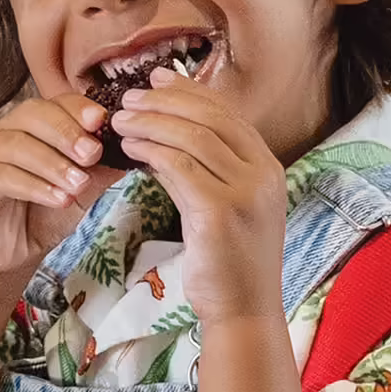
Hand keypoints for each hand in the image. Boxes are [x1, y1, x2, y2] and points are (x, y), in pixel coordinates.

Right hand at [0, 93, 116, 288]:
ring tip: (78, 185)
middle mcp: (8, 131)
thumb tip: (133, 155)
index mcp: (34, 125)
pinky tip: (58, 199)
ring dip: (53, 163)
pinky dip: (34, 186)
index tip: (102, 121)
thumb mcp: (83, 193)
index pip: (56, 103)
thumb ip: (102, 172)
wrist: (11, 254)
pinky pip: (3, 176)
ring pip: (19, 145)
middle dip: (67, 132)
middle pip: (35, 114)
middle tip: (92, 154)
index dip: (78, 108)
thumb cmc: (43, 216)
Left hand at [113, 71, 287, 325]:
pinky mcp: (220, 213)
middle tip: (129, 98)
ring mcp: (246, 193)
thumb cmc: (229, 263)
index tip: (157, 80)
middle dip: (166, 102)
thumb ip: (208, 171)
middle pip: (211, 118)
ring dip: (152, 123)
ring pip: (194, 137)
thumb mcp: (225, 208)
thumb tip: (167, 134)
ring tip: (121, 121)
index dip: (190, 92)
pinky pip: (180, 167)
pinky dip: (151, 151)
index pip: (228, 114)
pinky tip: (129, 149)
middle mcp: (264, 174)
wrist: (244, 311)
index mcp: (269, 168)